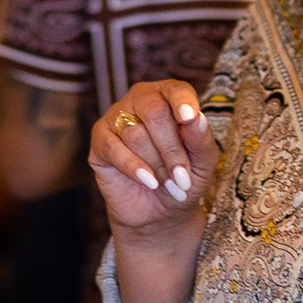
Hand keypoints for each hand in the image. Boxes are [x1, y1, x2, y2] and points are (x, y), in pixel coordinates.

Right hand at [90, 81, 219, 239]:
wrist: (158, 212)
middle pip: (154, 111)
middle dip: (171, 149)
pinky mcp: (100, 139)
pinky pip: (113, 148)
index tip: (189, 117)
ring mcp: (117, 117)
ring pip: (135, 133)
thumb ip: (201, 140)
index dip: (182, 102)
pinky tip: (148, 181)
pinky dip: (133, 167)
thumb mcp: (202, 165)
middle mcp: (141, 100)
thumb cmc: (183, 180)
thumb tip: (197, 118)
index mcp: (169, 98)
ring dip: (156, 165)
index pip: (176, 90)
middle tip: (182, 179)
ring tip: (167, 184)